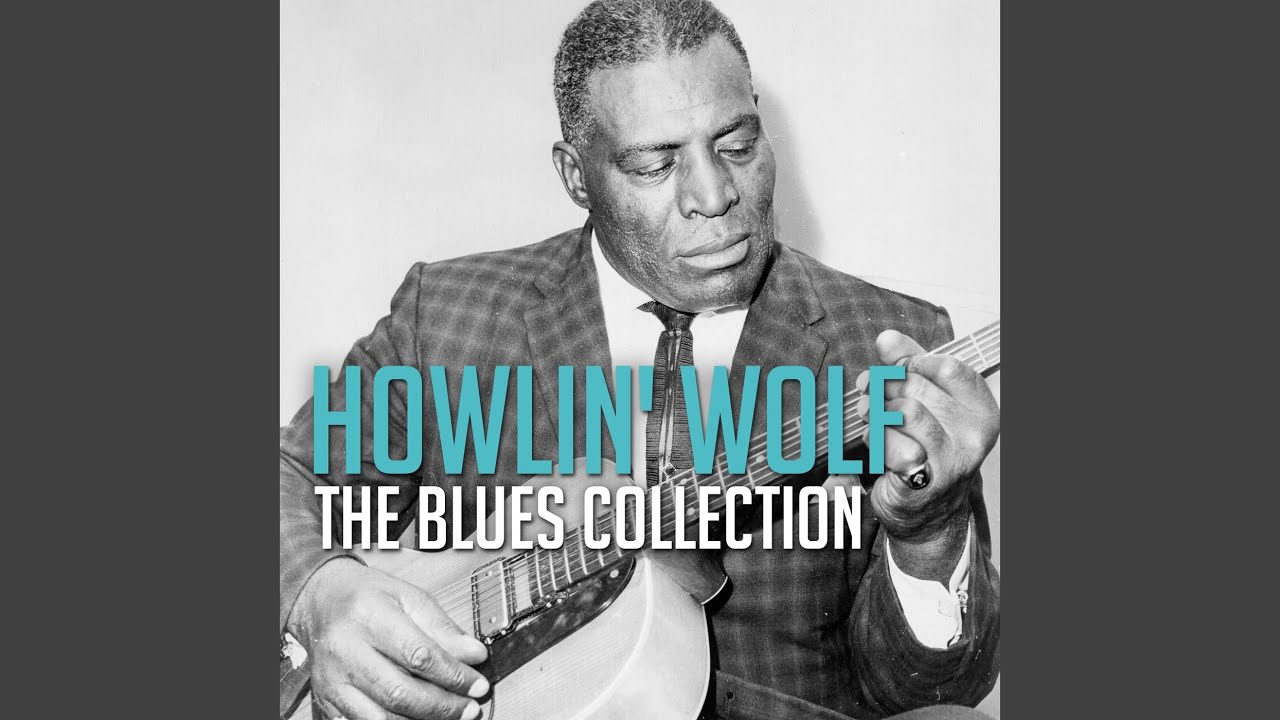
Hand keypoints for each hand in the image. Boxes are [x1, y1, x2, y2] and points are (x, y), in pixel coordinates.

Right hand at [289, 558, 489, 719]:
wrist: (323, 602)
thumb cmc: (369, 596)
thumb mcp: (410, 597)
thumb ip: (443, 628)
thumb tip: (474, 655)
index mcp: (368, 616)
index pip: (418, 655)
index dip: (453, 675)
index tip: (478, 684)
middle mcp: (345, 650)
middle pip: (400, 693)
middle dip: (442, 706)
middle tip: (470, 708)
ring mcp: (332, 680)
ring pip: (382, 717)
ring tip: (451, 715)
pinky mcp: (326, 700)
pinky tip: (418, 719)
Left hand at [856, 329, 999, 579]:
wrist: (925, 511)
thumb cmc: (925, 449)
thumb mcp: (924, 401)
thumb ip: (908, 365)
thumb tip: (887, 338)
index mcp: (980, 410)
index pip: (949, 367)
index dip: (913, 363)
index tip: (894, 369)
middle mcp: (974, 435)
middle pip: (918, 386)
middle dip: (883, 385)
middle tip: (867, 392)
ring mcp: (953, 459)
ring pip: (906, 410)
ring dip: (878, 411)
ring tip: (871, 418)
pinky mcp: (926, 481)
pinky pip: (893, 445)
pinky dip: (877, 440)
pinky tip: (877, 445)